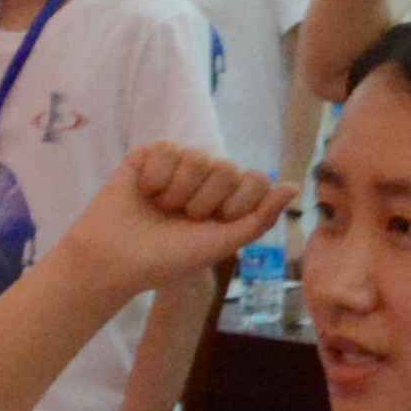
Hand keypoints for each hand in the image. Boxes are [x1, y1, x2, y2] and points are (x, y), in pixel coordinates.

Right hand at [68, 141, 291, 288]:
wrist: (116, 260)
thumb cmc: (167, 258)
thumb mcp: (221, 244)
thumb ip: (260, 218)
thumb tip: (294, 186)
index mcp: (227, 198)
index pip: (256, 180)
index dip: (236, 205)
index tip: (213, 225)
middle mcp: (207, 177)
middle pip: (227, 168)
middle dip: (204, 202)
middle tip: (181, 219)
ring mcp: (179, 163)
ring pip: (198, 157)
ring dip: (178, 192)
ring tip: (161, 207)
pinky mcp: (150, 154)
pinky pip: (168, 149)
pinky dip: (155, 178)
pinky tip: (144, 192)